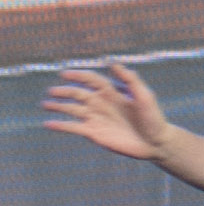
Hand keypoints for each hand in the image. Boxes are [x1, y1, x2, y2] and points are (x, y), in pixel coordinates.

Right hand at [43, 63, 164, 160]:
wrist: (155, 143)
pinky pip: (73, 127)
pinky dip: (60, 125)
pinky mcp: (93, 133)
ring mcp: (96, 118)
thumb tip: (113, 63)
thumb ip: (130, 80)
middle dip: (65, 91)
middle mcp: (101, 103)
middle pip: (78, 94)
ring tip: (45, 104)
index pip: (92, 80)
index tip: (65, 74)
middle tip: (52, 91)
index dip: (79, 75)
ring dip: (58, 106)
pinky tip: (48, 124)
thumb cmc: (153, 118)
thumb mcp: (144, 96)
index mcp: (112, 92)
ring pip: (72, 109)